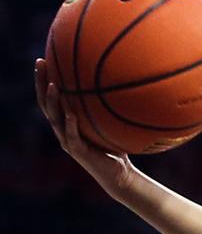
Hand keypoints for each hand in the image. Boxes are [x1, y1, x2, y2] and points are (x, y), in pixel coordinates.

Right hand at [35, 58, 136, 197]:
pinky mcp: (78, 152)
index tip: (44, 59)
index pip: (52, 97)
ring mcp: (68, 141)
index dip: (45, 79)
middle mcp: (63, 129)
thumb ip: (112, 106)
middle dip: (41, 83)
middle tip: (41, 63)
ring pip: (54, 119)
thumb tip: (127, 82)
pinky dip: (70, 125)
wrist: (119, 175)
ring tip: (53, 85)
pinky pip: (72, 136)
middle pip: (46, 103)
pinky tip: (71, 114)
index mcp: (68, 121)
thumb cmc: (117, 147)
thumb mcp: (113, 123)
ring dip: (53, 102)